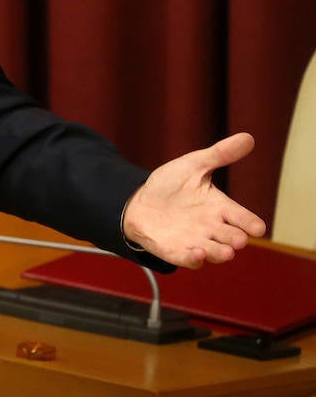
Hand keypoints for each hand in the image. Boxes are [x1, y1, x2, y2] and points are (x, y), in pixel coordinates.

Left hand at [122, 132, 265, 268]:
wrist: (139, 200)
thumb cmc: (171, 184)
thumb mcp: (194, 165)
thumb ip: (219, 154)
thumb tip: (248, 137)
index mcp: (221, 208)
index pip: (243, 218)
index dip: (251, 223)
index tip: (257, 227)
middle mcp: (212, 228)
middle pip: (232, 238)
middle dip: (235, 239)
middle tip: (238, 239)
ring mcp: (196, 241)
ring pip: (215, 252)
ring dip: (220, 253)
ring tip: (226, 252)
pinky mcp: (177, 251)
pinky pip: (189, 259)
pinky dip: (194, 259)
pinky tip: (197, 254)